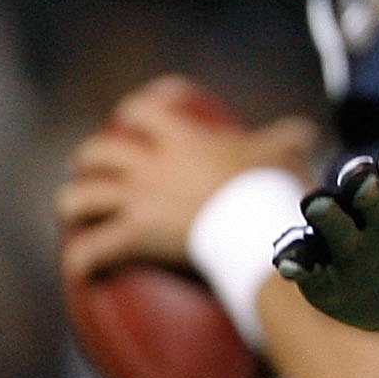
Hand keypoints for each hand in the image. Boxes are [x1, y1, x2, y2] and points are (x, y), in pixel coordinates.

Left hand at [57, 78, 319, 282]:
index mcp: (181, 139)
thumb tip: (306, 131)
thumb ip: (289, 138)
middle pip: (98, 152)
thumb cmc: (273, 186)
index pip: (144, 110)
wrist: (257, 224)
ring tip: (74, 213)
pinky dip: (83, 260)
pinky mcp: (135, 236)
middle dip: (90, 159)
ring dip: (72, 204)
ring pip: (80, 198)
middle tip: (94, 168)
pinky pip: (94, 250)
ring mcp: (138, 201)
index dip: (139, 108)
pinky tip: (78, 270)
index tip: (141, 112)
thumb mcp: (286, 152)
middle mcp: (149, 165)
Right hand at [274, 138, 378, 331]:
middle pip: (365, 186)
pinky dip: (297, 257)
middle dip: (362, 183)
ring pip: (329, 216)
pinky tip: (291, 264)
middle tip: (362, 181)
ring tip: (318, 209)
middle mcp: (377, 206)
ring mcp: (348, 234)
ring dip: (323, 212)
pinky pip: (306, 257)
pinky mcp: (325, 266)